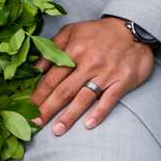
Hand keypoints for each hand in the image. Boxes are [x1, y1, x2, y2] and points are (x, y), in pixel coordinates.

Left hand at [33, 18, 153, 135]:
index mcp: (74, 51)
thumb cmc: (98, 32)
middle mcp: (88, 64)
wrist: (133, 29)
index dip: (39, 95)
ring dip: (69, 116)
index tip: (28, 109)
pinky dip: (99, 113)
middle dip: (48, 109)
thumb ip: (53, 47)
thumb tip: (36, 67)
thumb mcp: (72, 31)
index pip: (51, 78)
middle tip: (35, 124)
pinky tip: (89, 125)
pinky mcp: (122, 81)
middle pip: (64, 91)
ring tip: (57, 130)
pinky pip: (109, 100)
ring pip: (84, 98)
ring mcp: (106, 74)